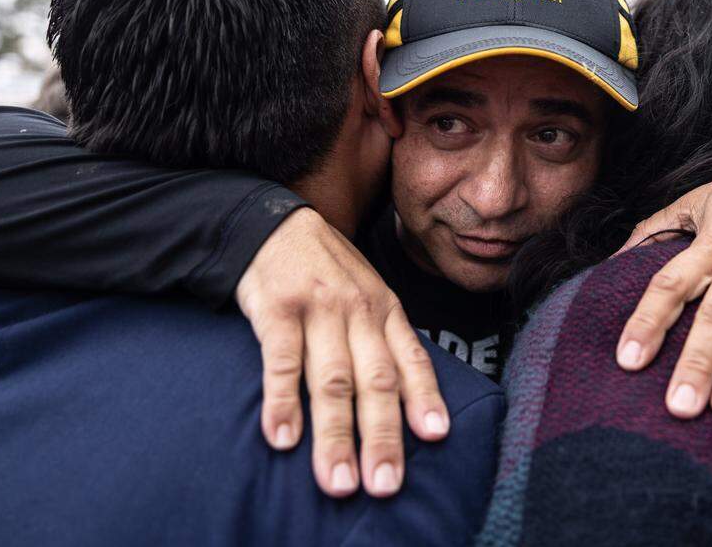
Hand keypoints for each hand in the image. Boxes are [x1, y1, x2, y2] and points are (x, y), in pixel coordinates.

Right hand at [235, 208, 448, 497]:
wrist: (275, 226)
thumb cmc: (327, 273)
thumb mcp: (368, 296)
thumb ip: (385, 344)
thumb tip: (412, 402)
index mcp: (385, 311)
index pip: (411, 360)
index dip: (425, 398)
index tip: (437, 437)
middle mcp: (358, 312)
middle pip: (375, 381)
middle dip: (382, 437)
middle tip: (384, 484)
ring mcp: (318, 310)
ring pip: (332, 380)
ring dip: (335, 434)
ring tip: (337, 481)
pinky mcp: (277, 310)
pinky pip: (281, 361)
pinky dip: (282, 401)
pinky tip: (282, 437)